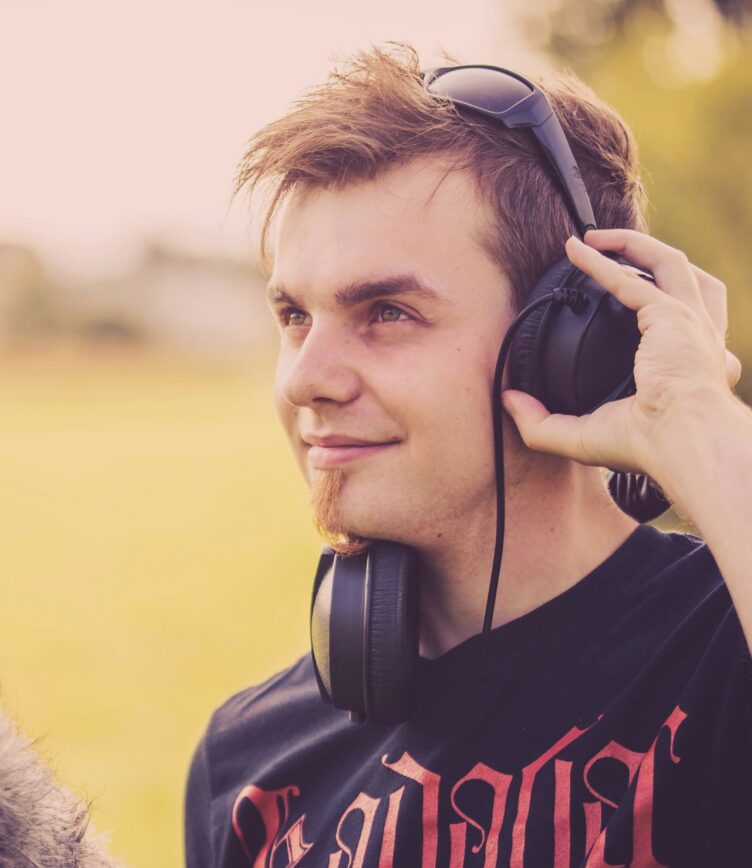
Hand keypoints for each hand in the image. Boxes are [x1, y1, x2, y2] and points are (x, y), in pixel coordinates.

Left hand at [501, 229, 742, 477]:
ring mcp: (690, 321)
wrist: (682, 444)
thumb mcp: (583, 437)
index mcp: (689, 361)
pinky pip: (630, 279)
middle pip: (684, 278)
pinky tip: (577, 250)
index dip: (654, 300)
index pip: (682, 319)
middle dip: (647, 255)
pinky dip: (601, 262)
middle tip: (606, 247)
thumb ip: (541, 422)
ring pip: (668, 262)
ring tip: (593, 236)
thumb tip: (508, 400)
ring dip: (631, 243)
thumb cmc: (647, 447)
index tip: (621, 293)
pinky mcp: (672, 315)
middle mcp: (698, 336)